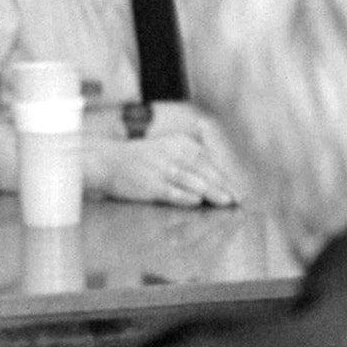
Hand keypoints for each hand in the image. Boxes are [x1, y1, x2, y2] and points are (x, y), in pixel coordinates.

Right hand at [87, 129, 241, 207]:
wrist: (107, 161)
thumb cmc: (142, 159)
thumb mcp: (169, 150)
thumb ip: (191, 162)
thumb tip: (215, 181)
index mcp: (182, 144)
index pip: (210, 162)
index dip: (226, 178)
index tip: (239, 191)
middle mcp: (174, 154)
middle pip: (206, 172)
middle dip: (224, 187)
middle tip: (239, 199)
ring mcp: (162, 169)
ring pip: (193, 181)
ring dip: (212, 193)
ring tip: (226, 202)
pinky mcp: (150, 184)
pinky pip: (173, 191)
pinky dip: (187, 197)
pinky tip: (198, 202)